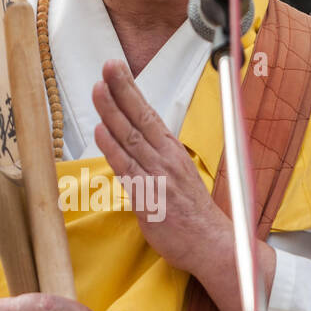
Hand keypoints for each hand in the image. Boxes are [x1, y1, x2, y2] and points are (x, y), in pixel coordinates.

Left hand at [92, 59, 224, 274]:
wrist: (212, 244)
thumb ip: (156, 159)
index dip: (131, 90)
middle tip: (108, 66)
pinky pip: (128, 169)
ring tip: (98, 89)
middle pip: (140, 118)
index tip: (117, 70)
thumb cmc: (193, 213)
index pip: (149, 114)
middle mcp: (166, 159)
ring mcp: (158, 177)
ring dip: (112, 112)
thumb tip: (133, 144)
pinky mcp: (149, 198)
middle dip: (121, 90)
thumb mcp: (178, 176)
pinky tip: (101, 131)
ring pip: (131, 138)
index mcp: (173, 151)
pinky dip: (113, 149)